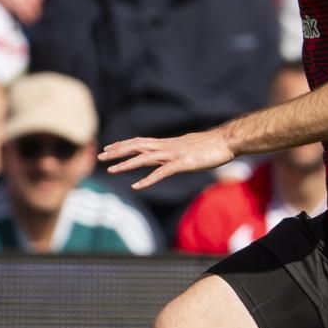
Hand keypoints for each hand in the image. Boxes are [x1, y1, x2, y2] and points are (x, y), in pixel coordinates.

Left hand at [100, 129, 233, 190]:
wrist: (227, 141)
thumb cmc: (213, 145)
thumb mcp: (191, 147)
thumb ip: (180, 151)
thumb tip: (174, 154)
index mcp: (168, 143)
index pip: (140, 141)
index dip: (123, 144)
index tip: (109, 147)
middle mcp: (167, 147)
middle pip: (136, 147)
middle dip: (117, 151)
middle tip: (100, 155)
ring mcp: (173, 155)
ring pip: (143, 158)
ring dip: (125, 164)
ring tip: (110, 170)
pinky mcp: (182, 164)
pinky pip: (161, 173)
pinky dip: (147, 179)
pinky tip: (136, 186)